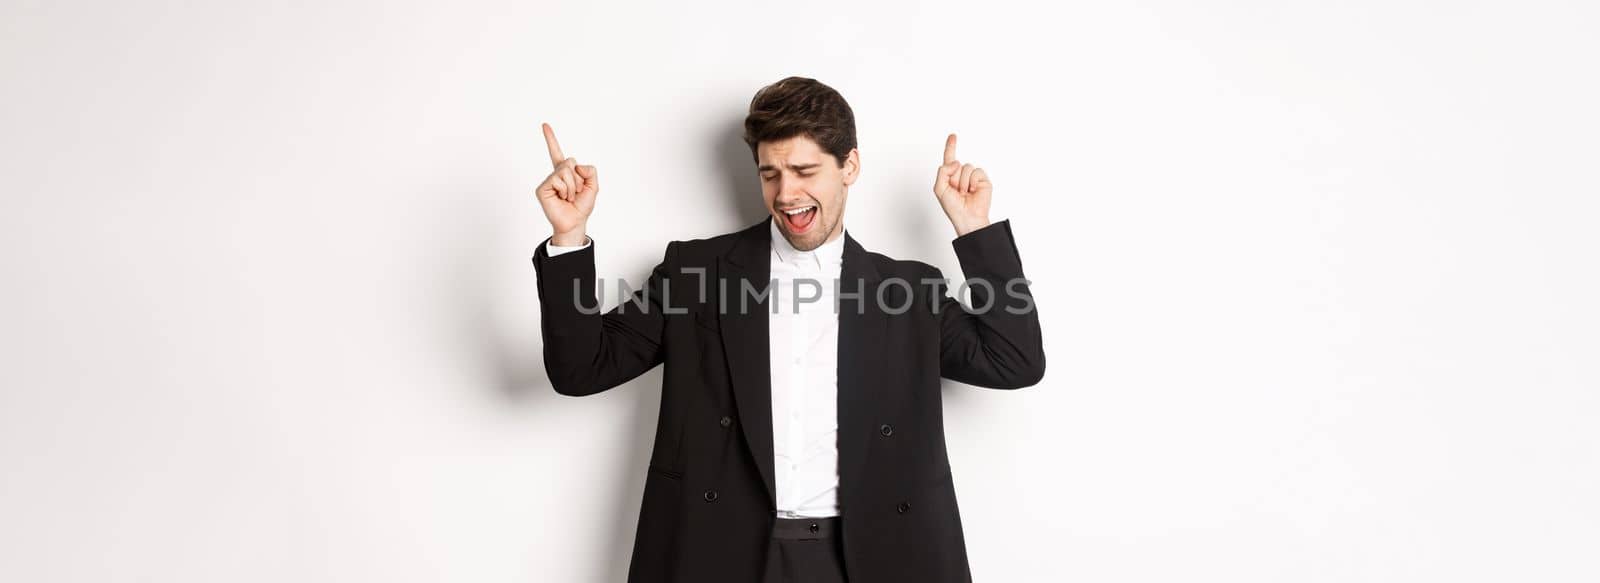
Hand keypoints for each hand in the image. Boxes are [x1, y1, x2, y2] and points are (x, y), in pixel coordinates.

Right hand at [535, 122, 596, 245]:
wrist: (575, 222)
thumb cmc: (582, 206)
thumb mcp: (593, 186)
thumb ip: (590, 171)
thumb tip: (574, 166)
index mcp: (566, 172)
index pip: (557, 152)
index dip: (550, 139)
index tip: (544, 125)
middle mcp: (555, 174)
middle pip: (570, 161)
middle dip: (578, 178)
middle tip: (576, 192)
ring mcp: (548, 181)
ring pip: (565, 170)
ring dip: (573, 186)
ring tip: (569, 197)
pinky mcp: (542, 188)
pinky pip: (557, 180)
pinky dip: (565, 190)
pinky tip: (562, 198)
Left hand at [933, 133, 991, 236]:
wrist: (968, 218)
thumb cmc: (953, 208)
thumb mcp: (939, 189)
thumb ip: (942, 172)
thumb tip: (956, 162)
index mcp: (950, 177)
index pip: (950, 158)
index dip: (951, 146)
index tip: (953, 136)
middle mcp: (961, 175)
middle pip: (956, 163)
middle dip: (954, 177)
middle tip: (957, 191)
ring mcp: (972, 177)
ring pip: (966, 167)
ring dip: (963, 182)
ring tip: (965, 193)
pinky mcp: (983, 180)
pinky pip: (976, 172)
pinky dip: (973, 182)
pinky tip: (973, 191)